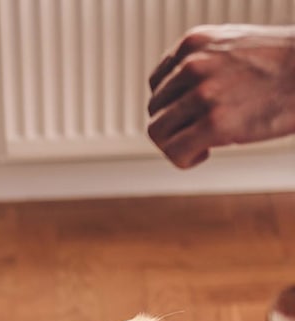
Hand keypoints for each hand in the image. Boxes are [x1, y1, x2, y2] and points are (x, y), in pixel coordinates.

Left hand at [147, 25, 294, 167]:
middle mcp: (193, 65)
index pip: (157, 85)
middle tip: (199, 134)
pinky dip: (184, 160)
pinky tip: (205, 154)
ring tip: (202, 145)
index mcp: (194, 43)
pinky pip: (175, 152)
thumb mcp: (232, 48)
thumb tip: (176, 103)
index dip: (171, 107)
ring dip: (175, 145)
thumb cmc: (282, 65)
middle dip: (173, 128)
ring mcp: (203, 93)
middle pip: (154, 111)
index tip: (192, 116)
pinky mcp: (216, 123)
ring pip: (157, 133)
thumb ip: (202, 65)